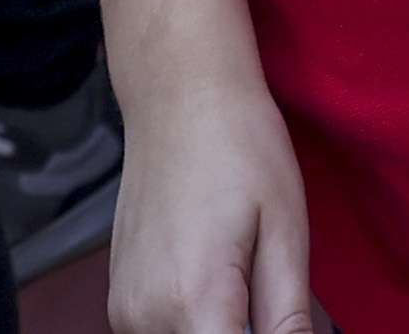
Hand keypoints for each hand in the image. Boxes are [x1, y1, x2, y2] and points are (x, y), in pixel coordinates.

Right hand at [105, 75, 318, 333]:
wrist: (180, 98)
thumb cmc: (239, 148)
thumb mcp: (285, 232)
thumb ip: (288, 317)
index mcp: (193, 302)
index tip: (280, 315)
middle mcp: (145, 317)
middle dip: (245, 333)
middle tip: (268, 291)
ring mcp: (124, 312)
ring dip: (221, 329)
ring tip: (245, 278)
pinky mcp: (120, 303)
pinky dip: (195, 324)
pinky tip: (218, 278)